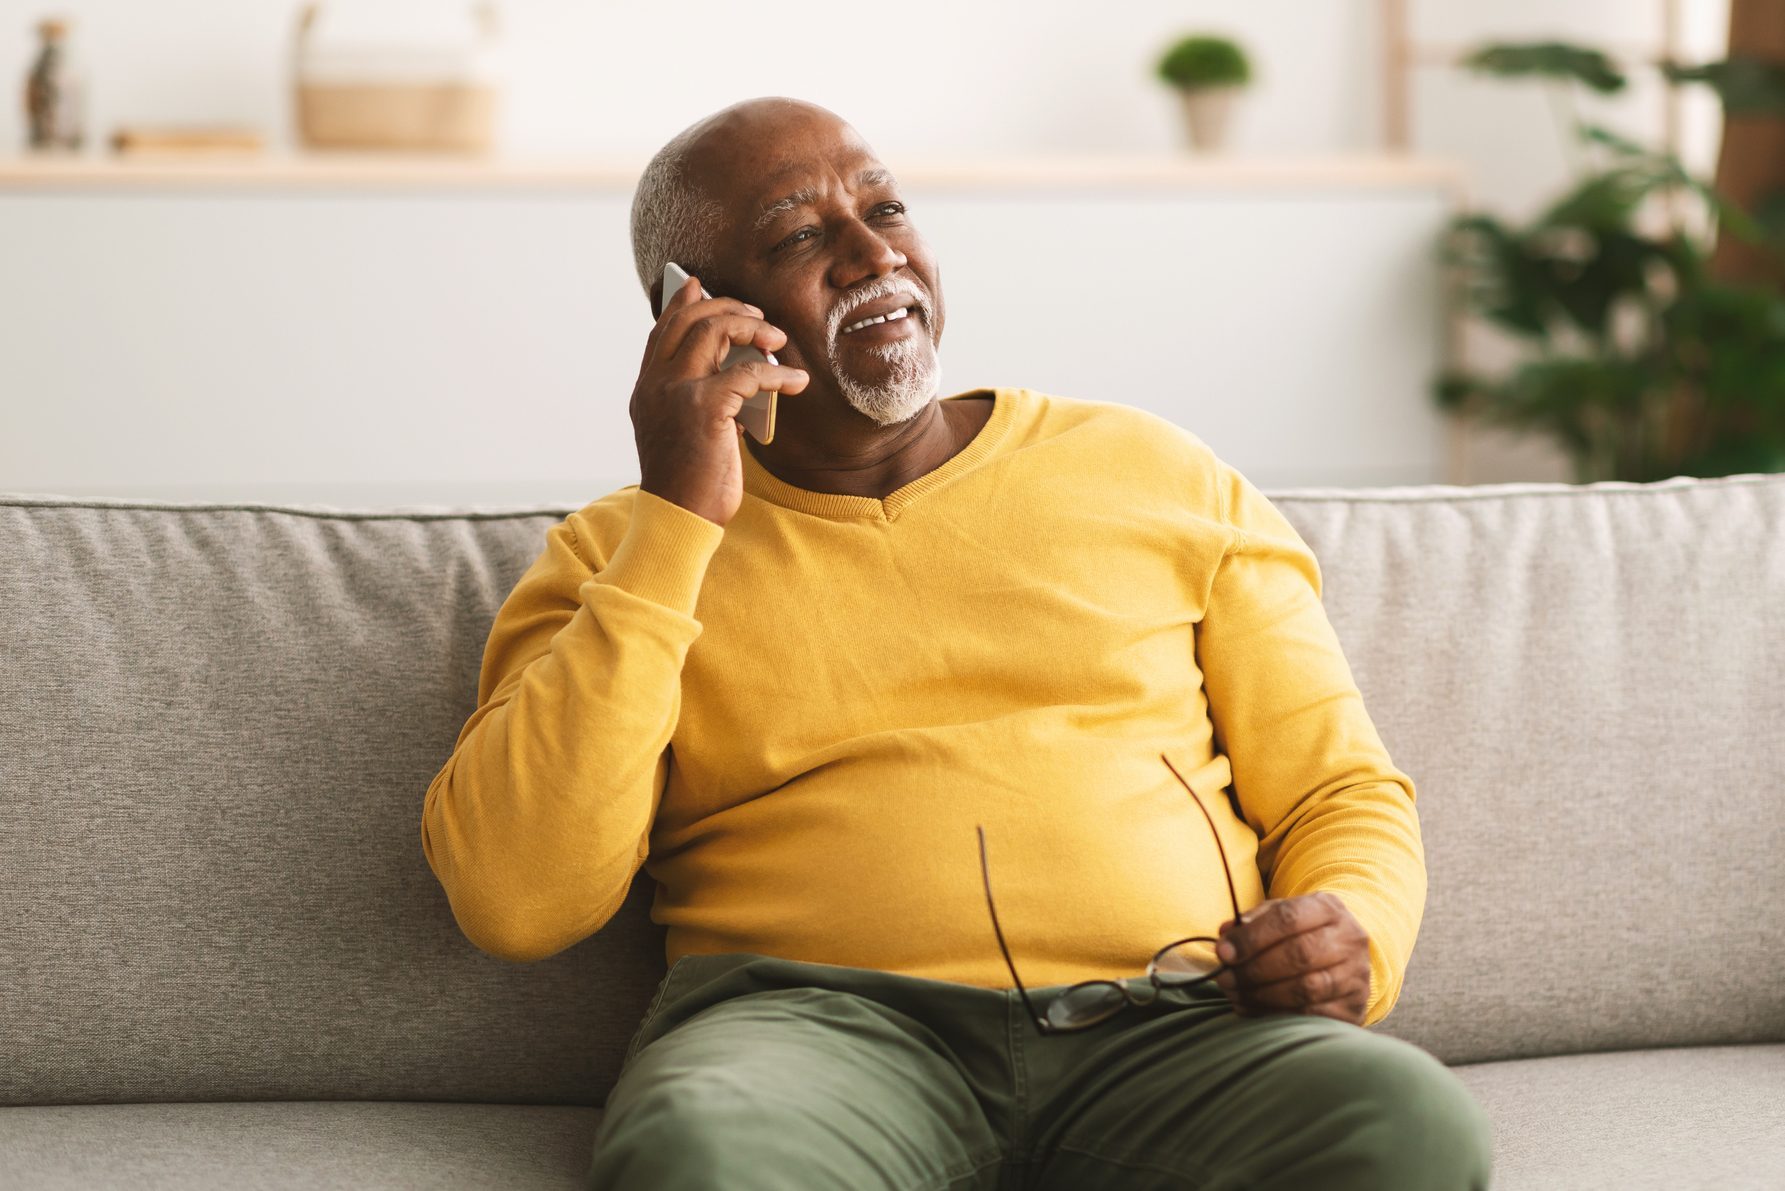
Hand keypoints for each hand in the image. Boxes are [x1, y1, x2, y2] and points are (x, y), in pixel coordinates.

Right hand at [630, 273, 809, 527]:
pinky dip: (779, 374)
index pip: (661, 331)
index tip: (700, 285)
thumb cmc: (689, 484)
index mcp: (647, 390)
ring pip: (714, 330)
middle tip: (758, 317)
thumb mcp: (687, 434)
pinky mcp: (704, 407)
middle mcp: (655, 384)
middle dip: (727, 308)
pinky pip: (749, 373)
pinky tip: (796, 381)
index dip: (681, 304)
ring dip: (752, 328)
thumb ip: (701, 401)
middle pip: (689, 319)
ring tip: (776, 340)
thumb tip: (739, 377)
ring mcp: (676, 392)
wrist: (679, 519)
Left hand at [1212, 891, 1369, 1025]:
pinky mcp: (1354, 1008)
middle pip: (1299, 954)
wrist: (1343, 956)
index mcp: (1329, 908)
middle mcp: (1350, 940)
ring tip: (1235, 994)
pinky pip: (1312, 1016)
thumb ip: (1252, 922)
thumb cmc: (1301, 933)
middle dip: (1254, 969)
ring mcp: (1356, 976)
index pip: (1288, 918)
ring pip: (1306, 988)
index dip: (1252, 937)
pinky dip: (1277, 1015)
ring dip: (1262, 995)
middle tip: (1225, 978)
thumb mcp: (1279, 916)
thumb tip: (1226, 935)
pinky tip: (1253, 1009)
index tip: (1223, 952)